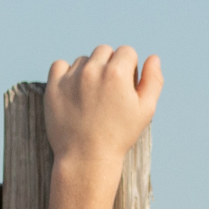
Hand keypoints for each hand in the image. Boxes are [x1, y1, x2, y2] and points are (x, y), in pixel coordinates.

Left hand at [44, 46, 161, 166]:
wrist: (87, 157)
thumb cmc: (120, 136)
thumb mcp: (145, 111)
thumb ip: (153, 82)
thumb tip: (154, 58)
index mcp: (118, 74)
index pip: (127, 52)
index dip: (130, 68)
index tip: (127, 87)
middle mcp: (93, 69)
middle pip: (105, 51)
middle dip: (110, 66)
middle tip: (110, 93)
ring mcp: (71, 76)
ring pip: (84, 59)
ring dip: (90, 71)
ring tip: (93, 98)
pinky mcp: (54, 84)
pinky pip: (60, 65)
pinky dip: (67, 74)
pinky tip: (75, 92)